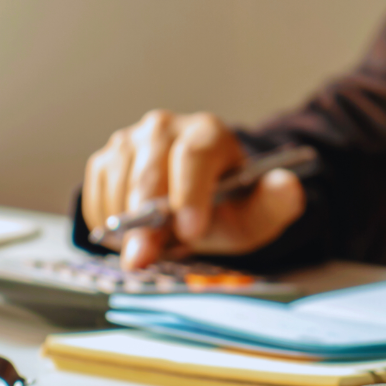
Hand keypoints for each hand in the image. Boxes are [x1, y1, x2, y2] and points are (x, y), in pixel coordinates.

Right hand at [82, 110, 305, 269]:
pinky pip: (96, 190)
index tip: (190, 231)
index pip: (195, 156)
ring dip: (124, 222)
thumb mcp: (259, 212)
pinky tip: (125, 237)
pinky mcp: (106, 159)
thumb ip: (277, 202)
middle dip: (145, 219)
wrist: (198, 208)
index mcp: (209, 133)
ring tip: (142, 250)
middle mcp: (166, 128)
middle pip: (150, 170)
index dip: (189, 193)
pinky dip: (105, 219)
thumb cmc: (228, 208)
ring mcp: (131, 140)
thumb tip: (288, 186)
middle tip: (143, 257)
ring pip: (118, 180)